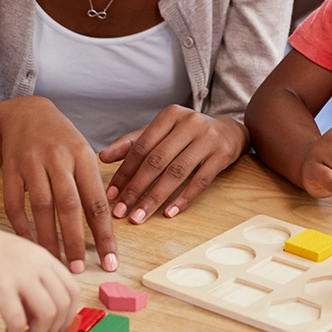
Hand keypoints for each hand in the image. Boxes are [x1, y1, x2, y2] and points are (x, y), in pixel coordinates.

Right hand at [0, 97, 116, 273]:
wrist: (25, 112)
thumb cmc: (61, 139)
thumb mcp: (83, 152)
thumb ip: (92, 184)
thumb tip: (106, 225)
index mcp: (82, 156)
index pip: (97, 201)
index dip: (104, 234)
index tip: (111, 261)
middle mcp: (58, 158)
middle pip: (69, 206)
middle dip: (75, 241)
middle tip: (80, 270)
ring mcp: (32, 163)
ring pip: (42, 207)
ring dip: (49, 239)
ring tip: (56, 263)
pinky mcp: (10, 169)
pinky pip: (14, 204)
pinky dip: (21, 227)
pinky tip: (30, 245)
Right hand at [0, 220, 78, 331]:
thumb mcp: (15, 257)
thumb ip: (33, 277)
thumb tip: (46, 312)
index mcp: (42, 255)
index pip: (72, 289)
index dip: (69, 315)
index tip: (57, 330)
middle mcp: (35, 262)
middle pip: (63, 304)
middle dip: (56, 330)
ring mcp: (18, 273)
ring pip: (47, 314)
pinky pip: (18, 321)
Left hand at [98, 106, 246, 222]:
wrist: (229, 130)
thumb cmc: (188, 133)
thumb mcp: (162, 131)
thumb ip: (133, 143)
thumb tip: (102, 157)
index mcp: (170, 115)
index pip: (141, 147)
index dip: (124, 172)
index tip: (111, 194)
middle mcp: (189, 123)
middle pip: (157, 161)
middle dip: (136, 189)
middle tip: (121, 211)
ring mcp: (207, 139)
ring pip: (176, 173)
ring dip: (155, 198)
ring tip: (139, 216)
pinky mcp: (222, 155)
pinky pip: (200, 181)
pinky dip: (183, 199)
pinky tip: (168, 213)